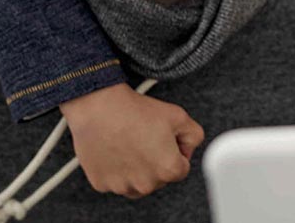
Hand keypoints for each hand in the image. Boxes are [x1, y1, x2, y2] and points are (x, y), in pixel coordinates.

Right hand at [60, 83, 204, 197]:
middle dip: (157, 162)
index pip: (181, 168)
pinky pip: (116, 181)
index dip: (176, 151)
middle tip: (147, 138)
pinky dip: (117, 170)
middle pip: (160, 178)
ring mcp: (122, 186)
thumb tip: (188, 149)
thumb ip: (194, 136)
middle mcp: (146, 184)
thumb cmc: (137, 111)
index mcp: (168, 170)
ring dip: (138, 170)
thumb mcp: (180, 116)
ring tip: (131, 144)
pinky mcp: (102, 184)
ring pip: (138, 183)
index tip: (165, 139)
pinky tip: (116, 150)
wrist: (100, 107)